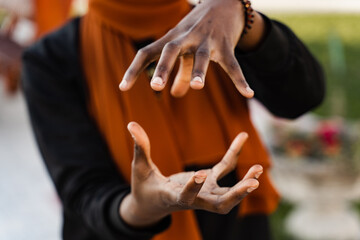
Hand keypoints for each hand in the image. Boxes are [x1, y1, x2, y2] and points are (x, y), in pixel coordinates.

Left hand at [119, 0, 254, 97]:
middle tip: (155, 85)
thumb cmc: (197, 29)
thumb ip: (179, 72)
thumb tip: (174, 94)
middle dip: (164, 67)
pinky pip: (232, 63)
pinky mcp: (226, 43)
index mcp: (171, 39)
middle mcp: (186, 37)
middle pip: (171, 50)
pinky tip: (248, 93)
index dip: (133, 70)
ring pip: (202, 55)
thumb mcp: (185, 47)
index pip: (147, 53)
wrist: (223, 2)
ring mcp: (207, 39)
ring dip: (199, 70)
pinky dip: (240, 79)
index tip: (122, 88)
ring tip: (196, 87)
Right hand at [120, 122, 262, 227]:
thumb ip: (140, 147)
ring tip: (258, 169)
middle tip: (252, 184)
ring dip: (243, 185)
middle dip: (236, 196)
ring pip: (227, 194)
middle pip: (218, 205)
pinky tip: (242, 137)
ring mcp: (202, 192)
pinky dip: (233, 155)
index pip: (185, 197)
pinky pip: (223, 169)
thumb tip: (130, 123)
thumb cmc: (143, 187)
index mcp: (173, 197)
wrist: (152, 203)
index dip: (192, 187)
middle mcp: (192, 199)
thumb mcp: (139, 168)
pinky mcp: (207, 182)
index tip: (198, 174)